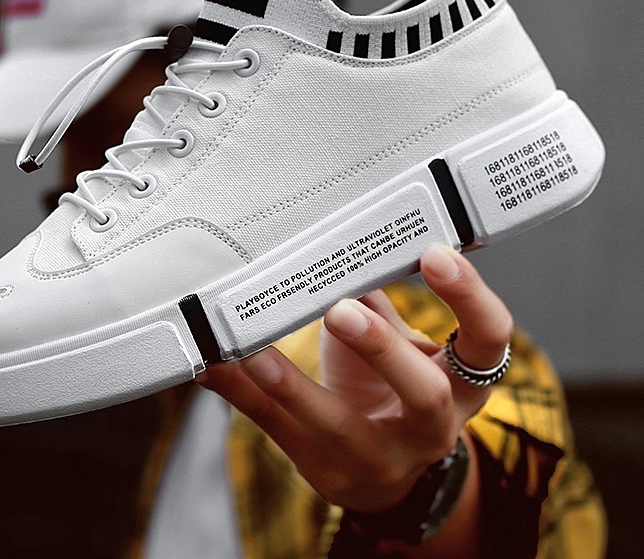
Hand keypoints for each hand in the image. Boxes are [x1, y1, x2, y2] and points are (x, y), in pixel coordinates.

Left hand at [197, 244, 512, 520]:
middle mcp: (432, 428)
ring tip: (253, 350)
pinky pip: (278, 430)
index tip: (434, 253)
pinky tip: (211, 366)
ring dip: (293, 385)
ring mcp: (379, 458)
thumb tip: (348, 231)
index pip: (489, 340)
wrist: (383, 470)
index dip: (469, 298)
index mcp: (462, 383)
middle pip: (425, 396)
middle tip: (341, 309)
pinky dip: (241, 393)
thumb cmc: (393, 387)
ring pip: (340, 425)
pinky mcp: (325, 468)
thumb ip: (381, 296)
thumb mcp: (405, 345)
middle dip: (382, 350)